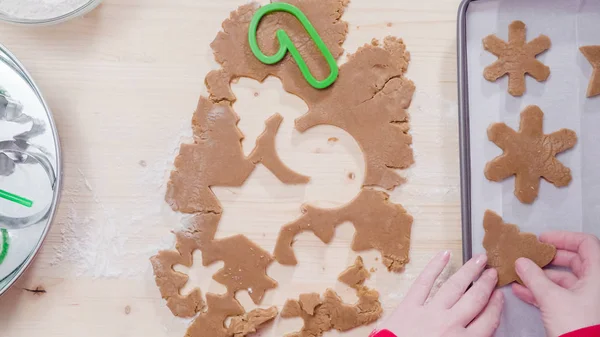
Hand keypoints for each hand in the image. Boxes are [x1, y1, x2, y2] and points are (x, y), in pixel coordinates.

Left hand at [379, 251, 503, 336]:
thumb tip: (479, 330)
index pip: (488, 321)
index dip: (495, 306)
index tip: (499, 295)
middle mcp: (450, 324)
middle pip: (475, 299)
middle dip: (486, 284)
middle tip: (493, 272)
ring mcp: (429, 312)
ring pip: (454, 286)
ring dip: (469, 271)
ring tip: (479, 259)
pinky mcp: (409, 305)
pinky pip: (424, 282)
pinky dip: (435, 266)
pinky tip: (444, 254)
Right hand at [513, 232, 599, 336]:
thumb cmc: (578, 327)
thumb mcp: (551, 299)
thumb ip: (534, 277)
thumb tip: (521, 262)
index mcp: (598, 275)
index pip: (586, 243)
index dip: (564, 237)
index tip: (543, 239)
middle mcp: (596, 284)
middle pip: (574, 260)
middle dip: (549, 258)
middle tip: (531, 255)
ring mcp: (588, 298)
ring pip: (564, 279)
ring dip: (541, 276)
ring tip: (520, 274)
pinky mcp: (578, 312)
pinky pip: (560, 294)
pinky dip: (542, 291)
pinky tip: (522, 291)